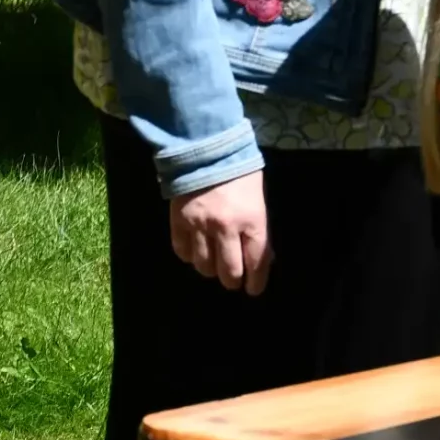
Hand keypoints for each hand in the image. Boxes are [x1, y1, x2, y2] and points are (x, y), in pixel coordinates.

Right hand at [170, 172, 272, 294]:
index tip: (253, 289)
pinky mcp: (179, 222)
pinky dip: (189, 257)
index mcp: (252, 220)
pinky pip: (182, 251)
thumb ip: (258, 227)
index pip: (256, 261)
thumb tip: (260, 256)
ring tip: (214, 265)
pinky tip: (195, 253)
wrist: (206, 149)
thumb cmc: (240, 172)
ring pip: (204, 266)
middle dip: (232, 280)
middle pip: (228, 270)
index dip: (256, 280)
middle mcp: (226, 228)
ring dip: (210, 270)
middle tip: (233, 280)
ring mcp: (200, 227)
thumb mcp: (258, 198)